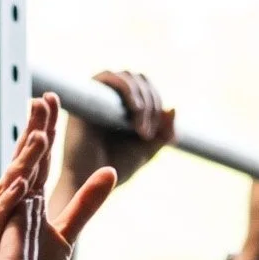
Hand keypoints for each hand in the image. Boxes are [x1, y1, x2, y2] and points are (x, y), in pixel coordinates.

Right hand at [0, 95, 113, 259]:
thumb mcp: (66, 234)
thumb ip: (86, 203)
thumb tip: (111, 171)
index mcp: (28, 201)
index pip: (38, 158)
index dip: (44, 129)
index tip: (53, 98)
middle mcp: (11, 207)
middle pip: (23, 162)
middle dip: (32, 131)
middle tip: (42, 101)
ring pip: (9, 186)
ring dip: (23, 162)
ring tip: (39, 137)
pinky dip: (9, 202)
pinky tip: (22, 185)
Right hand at [57, 70, 174, 193]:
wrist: (89, 182)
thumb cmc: (115, 169)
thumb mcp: (148, 150)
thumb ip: (164, 132)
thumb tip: (173, 108)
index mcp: (124, 109)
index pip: (148, 89)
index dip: (159, 105)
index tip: (162, 135)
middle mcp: (110, 100)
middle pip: (140, 80)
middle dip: (152, 103)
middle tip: (147, 134)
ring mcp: (97, 98)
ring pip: (127, 77)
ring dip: (142, 99)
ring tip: (141, 129)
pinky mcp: (85, 99)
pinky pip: (107, 77)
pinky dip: (126, 88)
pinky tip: (135, 110)